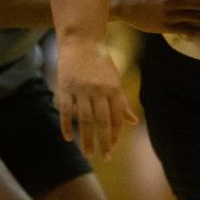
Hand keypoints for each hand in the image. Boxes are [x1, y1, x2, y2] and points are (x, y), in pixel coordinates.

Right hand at [57, 39, 137, 159]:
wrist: (81, 41)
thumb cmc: (100, 63)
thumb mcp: (115, 81)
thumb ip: (121, 103)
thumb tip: (133, 122)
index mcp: (113, 89)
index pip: (116, 117)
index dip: (115, 134)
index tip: (112, 147)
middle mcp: (98, 90)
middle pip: (102, 121)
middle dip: (104, 142)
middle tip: (105, 158)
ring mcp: (81, 90)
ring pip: (84, 119)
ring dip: (86, 138)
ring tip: (88, 154)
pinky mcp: (65, 88)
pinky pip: (66, 111)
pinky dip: (66, 125)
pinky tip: (69, 138)